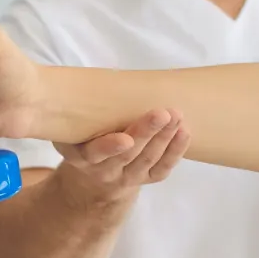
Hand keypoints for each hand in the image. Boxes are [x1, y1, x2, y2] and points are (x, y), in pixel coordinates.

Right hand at [52, 110, 190, 201]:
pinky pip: (162, 169)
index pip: (95, 154)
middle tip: (162, 114)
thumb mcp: (74, 131)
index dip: (110, 147)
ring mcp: (127, 177)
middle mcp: (104, 170)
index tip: (126, 139)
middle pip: (128, 155)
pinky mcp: (146, 179)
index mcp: (82, 156)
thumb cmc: (84, 140)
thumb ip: (84, 111)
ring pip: (148, 160)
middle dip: (146, 133)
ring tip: (176, 116)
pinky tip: (184, 132)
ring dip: (164, 137)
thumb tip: (105, 78)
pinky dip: (175, 151)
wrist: (93, 177)